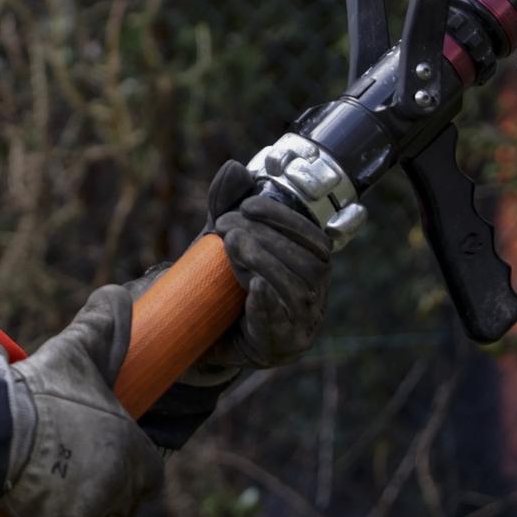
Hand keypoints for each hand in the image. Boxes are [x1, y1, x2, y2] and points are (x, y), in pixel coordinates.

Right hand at [0, 287, 163, 516]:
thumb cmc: (43, 392)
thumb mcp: (77, 351)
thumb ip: (102, 325)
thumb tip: (117, 294)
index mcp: (132, 453)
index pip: (149, 471)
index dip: (130, 459)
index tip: (106, 448)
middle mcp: (116, 490)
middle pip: (122, 497)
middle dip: (105, 483)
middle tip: (75, 460)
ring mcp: (85, 515)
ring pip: (91, 516)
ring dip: (78, 502)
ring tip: (53, 474)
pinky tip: (33, 495)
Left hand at [200, 160, 331, 370]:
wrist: (201, 337)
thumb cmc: (221, 286)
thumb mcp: (222, 242)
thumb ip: (227, 206)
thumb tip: (235, 169)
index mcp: (311, 270)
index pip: (316, 240)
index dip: (286, 219)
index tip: (249, 204)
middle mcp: (315, 297)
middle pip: (308, 264)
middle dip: (268, 238)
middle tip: (228, 227)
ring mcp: (301, 324)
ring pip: (298, 291)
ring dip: (265, 263)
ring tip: (232, 247)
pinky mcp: (281, 347)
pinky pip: (283, 327)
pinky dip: (269, 306)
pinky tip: (253, 289)